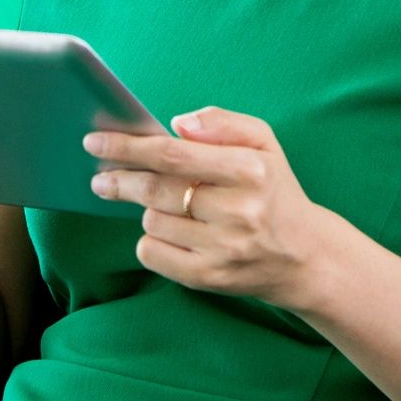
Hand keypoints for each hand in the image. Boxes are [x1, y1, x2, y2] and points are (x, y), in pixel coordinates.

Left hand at [83, 106, 332, 311]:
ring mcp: (223, 248)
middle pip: (154, 189)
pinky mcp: (210, 278)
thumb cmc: (274, 190)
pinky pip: (153, 253)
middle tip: (100, 177)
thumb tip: (178, 123)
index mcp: (249, 169)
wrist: (306, 258)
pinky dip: (151, 240)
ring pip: (152, 220)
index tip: (94, 142)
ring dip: (147, 209)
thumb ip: (222, 123)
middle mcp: (238, 211)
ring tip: (168, 207)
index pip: (172, 154)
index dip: (128, 147)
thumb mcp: (263, 143)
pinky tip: (170, 232)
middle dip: (118, 180)